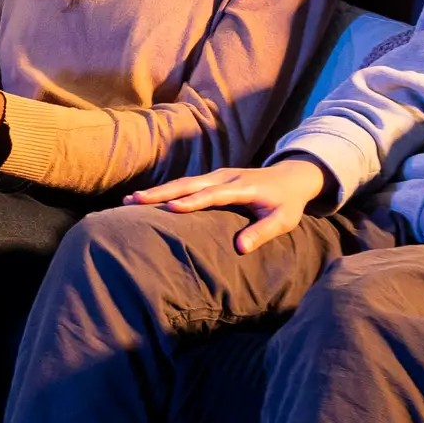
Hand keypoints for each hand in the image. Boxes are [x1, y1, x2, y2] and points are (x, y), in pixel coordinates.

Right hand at [129, 160, 328, 254]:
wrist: (292, 176)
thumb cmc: (287, 203)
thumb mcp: (283, 220)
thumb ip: (263, 232)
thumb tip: (240, 248)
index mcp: (243, 188)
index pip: (214, 194)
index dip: (193, 201)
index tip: (171, 209)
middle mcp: (226, 177)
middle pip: (190, 184)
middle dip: (161, 192)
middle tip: (134, 200)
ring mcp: (218, 175)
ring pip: (183, 182)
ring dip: (158, 191)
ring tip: (131, 200)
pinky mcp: (213, 177)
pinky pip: (186, 183)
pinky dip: (166, 190)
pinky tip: (147, 199)